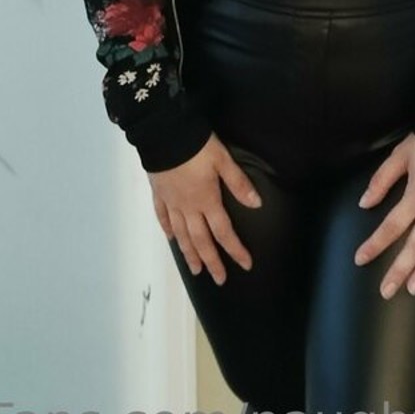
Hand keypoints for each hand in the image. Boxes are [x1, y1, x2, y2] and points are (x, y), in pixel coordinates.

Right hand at [148, 131, 262, 285]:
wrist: (164, 134)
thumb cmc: (197, 145)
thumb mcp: (223, 160)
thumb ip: (239, 183)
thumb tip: (257, 204)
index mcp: (207, 200)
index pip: (224, 231)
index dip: (236, 249)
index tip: (246, 265)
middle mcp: (188, 207)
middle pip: (201, 240)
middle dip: (212, 261)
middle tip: (219, 279)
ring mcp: (171, 202)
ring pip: (181, 235)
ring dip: (190, 254)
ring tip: (195, 270)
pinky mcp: (158, 193)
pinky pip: (162, 217)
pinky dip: (168, 230)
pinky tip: (172, 239)